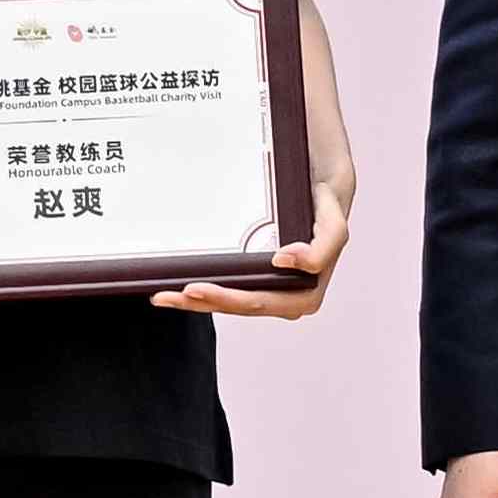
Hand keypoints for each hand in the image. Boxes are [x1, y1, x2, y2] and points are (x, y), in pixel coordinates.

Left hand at [165, 159, 355, 320]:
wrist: (320, 190)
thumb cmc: (325, 210)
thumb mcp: (334, 226)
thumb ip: (323, 248)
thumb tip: (286, 262)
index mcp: (303, 295)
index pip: (258, 303)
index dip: (226, 300)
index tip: (196, 288)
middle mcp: (283, 299)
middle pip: (235, 306)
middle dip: (200, 303)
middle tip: (168, 294)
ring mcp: (266, 290)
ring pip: (225, 302)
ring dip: (192, 301)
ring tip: (162, 295)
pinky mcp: (253, 278)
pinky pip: (224, 288)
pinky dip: (198, 291)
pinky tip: (171, 286)